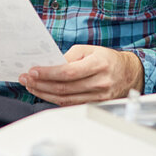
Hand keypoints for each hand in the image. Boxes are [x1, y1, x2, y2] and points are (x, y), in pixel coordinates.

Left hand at [18, 45, 144, 105]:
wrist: (130, 74)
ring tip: (31, 86)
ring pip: (65, 99)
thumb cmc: (108, 59)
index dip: (48, 73)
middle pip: (64, 88)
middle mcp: (100, 82)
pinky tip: (44, 93)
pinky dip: (55, 100)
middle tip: (26, 79)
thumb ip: (70, 56)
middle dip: (41, 84)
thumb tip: (50, 64)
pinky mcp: (95, 105)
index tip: (32, 71)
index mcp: (99, 64)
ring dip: (44, 93)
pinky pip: (71, 104)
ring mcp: (98, 96)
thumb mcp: (90, 50)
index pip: (68, 72)